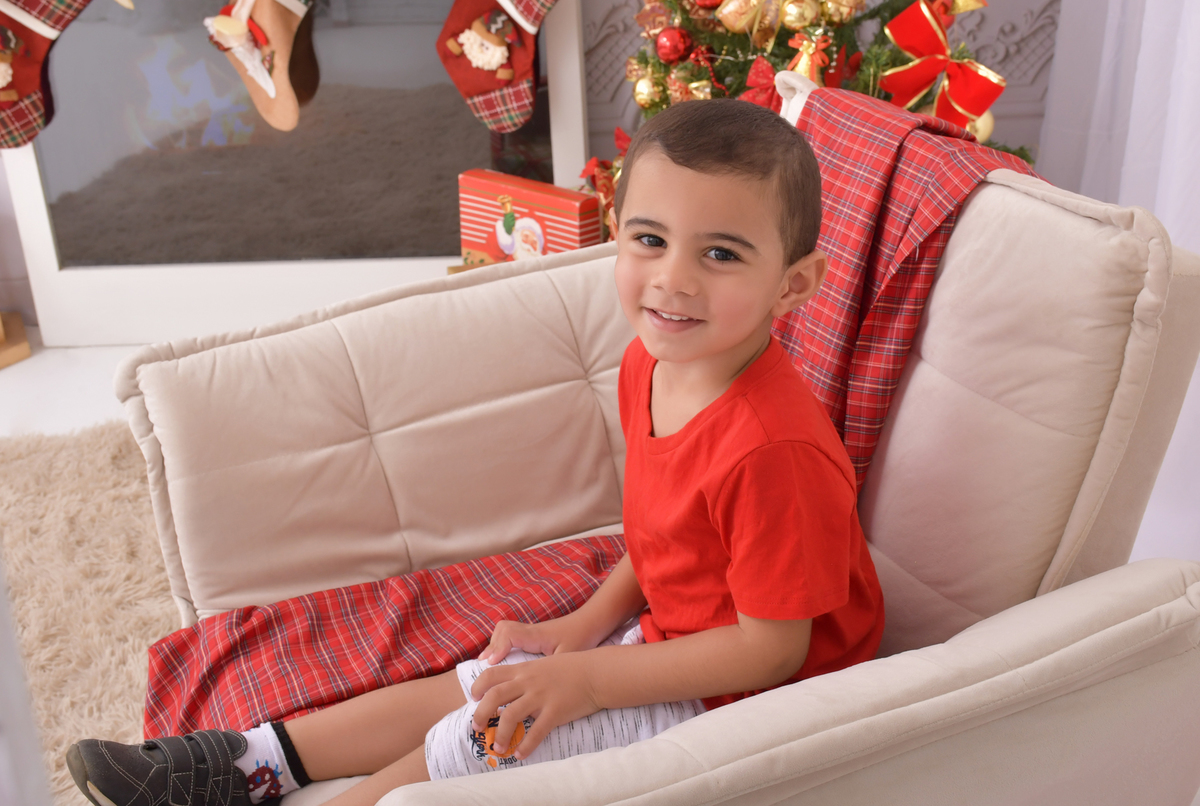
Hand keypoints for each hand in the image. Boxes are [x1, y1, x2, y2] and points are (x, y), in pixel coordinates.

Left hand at [469, 652, 598, 758]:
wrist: (596, 673)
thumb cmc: (572, 668)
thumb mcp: (544, 664)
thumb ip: (527, 675)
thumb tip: (512, 689)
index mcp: (524, 670)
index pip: (491, 674)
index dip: (478, 686)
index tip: (473, 697)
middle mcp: (528, 682)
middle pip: (494, 696)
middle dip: (481, 714)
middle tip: (478, 727)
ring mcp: (541, 697)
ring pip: (510, 716)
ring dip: (500, 735)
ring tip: (498, 747)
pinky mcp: (554, 712)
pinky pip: (535, 732)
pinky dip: (525, 746)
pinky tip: (520, 754)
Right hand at [477, 613, 600, 664]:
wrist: (591, 622)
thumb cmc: (582, 638)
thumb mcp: (570, 656)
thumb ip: (554, 671)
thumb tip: (538, 690)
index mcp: (538, 635)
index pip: (510, 634)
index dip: (497, 648)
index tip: (490, 664)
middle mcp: (531, 631)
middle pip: (502, 630)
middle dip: (491, 647)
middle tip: (484, 667)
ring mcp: (532, 631)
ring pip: (504, 631)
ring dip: (495, 646)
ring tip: (488, 667)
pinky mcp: (534, 635)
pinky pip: (512, 636)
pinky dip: (502, 646)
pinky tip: (501, 663)